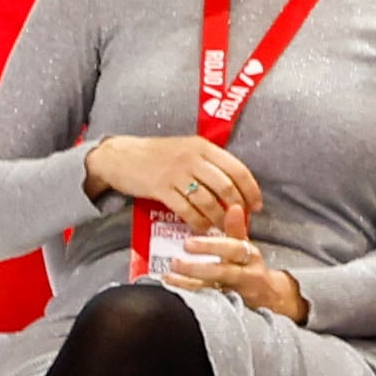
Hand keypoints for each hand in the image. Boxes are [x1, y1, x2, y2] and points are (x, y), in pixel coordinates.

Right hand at [89, 134, 263, 233]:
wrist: (119, 156)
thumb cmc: (156, 155)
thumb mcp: (186, 149)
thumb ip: (209, 162)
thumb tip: (237, 185)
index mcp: (203, 146)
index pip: (237, 169)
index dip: (251, 190)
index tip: (256, 205)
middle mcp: (192, 158)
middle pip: (226, 187)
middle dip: (237, 208)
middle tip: (239, 220)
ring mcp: (176, 173)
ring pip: (208, 201)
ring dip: (218, 218)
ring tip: (221, 228)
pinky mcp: (160, 188)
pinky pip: (187, 210)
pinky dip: (198, 222)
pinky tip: (201, 228)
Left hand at [155, 230, 301, 319]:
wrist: (271, 297)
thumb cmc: (250, 267)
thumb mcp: (246, 246)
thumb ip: (236, 228)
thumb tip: (233, 206)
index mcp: (250, 256)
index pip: (233, 249)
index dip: (211, 246)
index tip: (188, 243)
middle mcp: (246, 275)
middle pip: (224, 272)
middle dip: (198, 268)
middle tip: (175, 261)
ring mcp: (238, 294)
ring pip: (214, 290)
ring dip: (190, 284)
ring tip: (169, 276)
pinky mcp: (230, 308)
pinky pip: (209, 303)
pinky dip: (192, 298)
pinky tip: (174, 293)